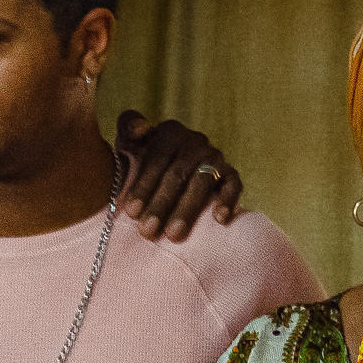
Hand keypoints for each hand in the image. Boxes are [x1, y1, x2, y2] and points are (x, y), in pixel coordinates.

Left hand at [115, 112, 241, 241]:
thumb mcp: (130, 143)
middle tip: (147, 231)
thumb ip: (129, 127)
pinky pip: (233, 185)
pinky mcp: (230, 174)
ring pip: (202, 183)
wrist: (165, 178)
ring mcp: (215, 157)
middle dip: (161, 204)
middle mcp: (195, 141)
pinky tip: (220, 220)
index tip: (131, 212)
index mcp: (170, 132)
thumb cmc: (141, 163)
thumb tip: (140, 128)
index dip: (144, 186)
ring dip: (187, 210)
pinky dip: (228, 201)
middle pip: (178, 174)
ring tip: (173, 235)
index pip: (157, 159)